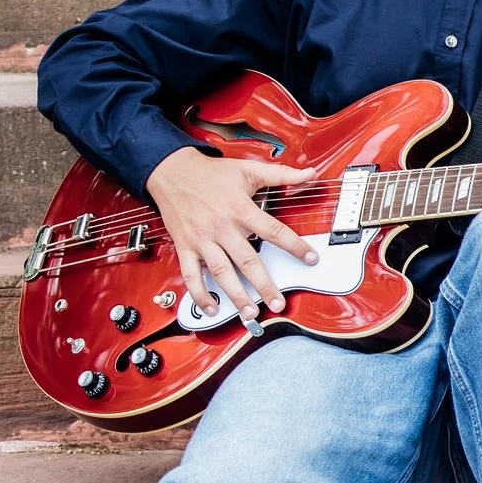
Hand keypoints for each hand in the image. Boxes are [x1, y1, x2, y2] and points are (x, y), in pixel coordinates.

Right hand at [145, 146, 319, 319]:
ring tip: (250, 313)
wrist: (171, 171)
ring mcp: (202, 240)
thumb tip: (310, 173)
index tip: (310, 259)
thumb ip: (281, 174)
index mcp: (240, 209)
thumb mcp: (248, 169)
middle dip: (264, 285)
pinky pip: (191, 275)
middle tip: (278, 303)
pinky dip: (200, 294)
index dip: (295, 246)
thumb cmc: (211, 173)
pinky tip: (212, 308)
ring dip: (236, 296)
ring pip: (221, 273)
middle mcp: (222, 227)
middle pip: (247, 261)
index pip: (274, 231)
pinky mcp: (186, 247)